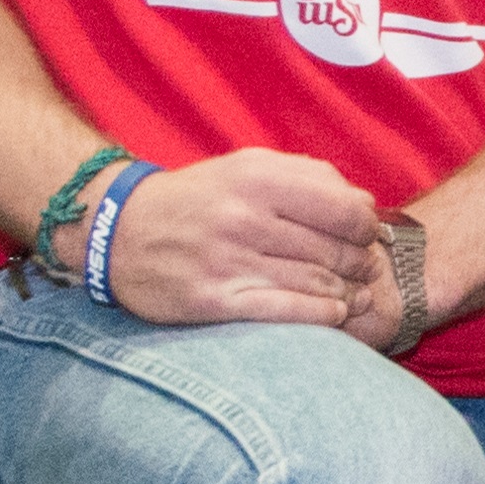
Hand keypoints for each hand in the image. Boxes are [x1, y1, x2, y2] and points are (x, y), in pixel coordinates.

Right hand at [99, 149, 383, 326]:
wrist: (117, 231)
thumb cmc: (198, 198)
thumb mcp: (247, 168)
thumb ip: (310, 178)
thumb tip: (366, 204)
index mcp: (257, 180)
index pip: (346, 210)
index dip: (367, 227)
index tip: (366, 234)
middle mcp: (243, 219)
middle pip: (335, 250)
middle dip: (361, 262)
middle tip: (365, 267)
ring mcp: (228, 261)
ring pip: (317, 283)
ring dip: (349, 292)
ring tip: (356, 292)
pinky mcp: (213, 300)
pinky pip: (287, 311)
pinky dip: (323, 315)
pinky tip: (336, 312)